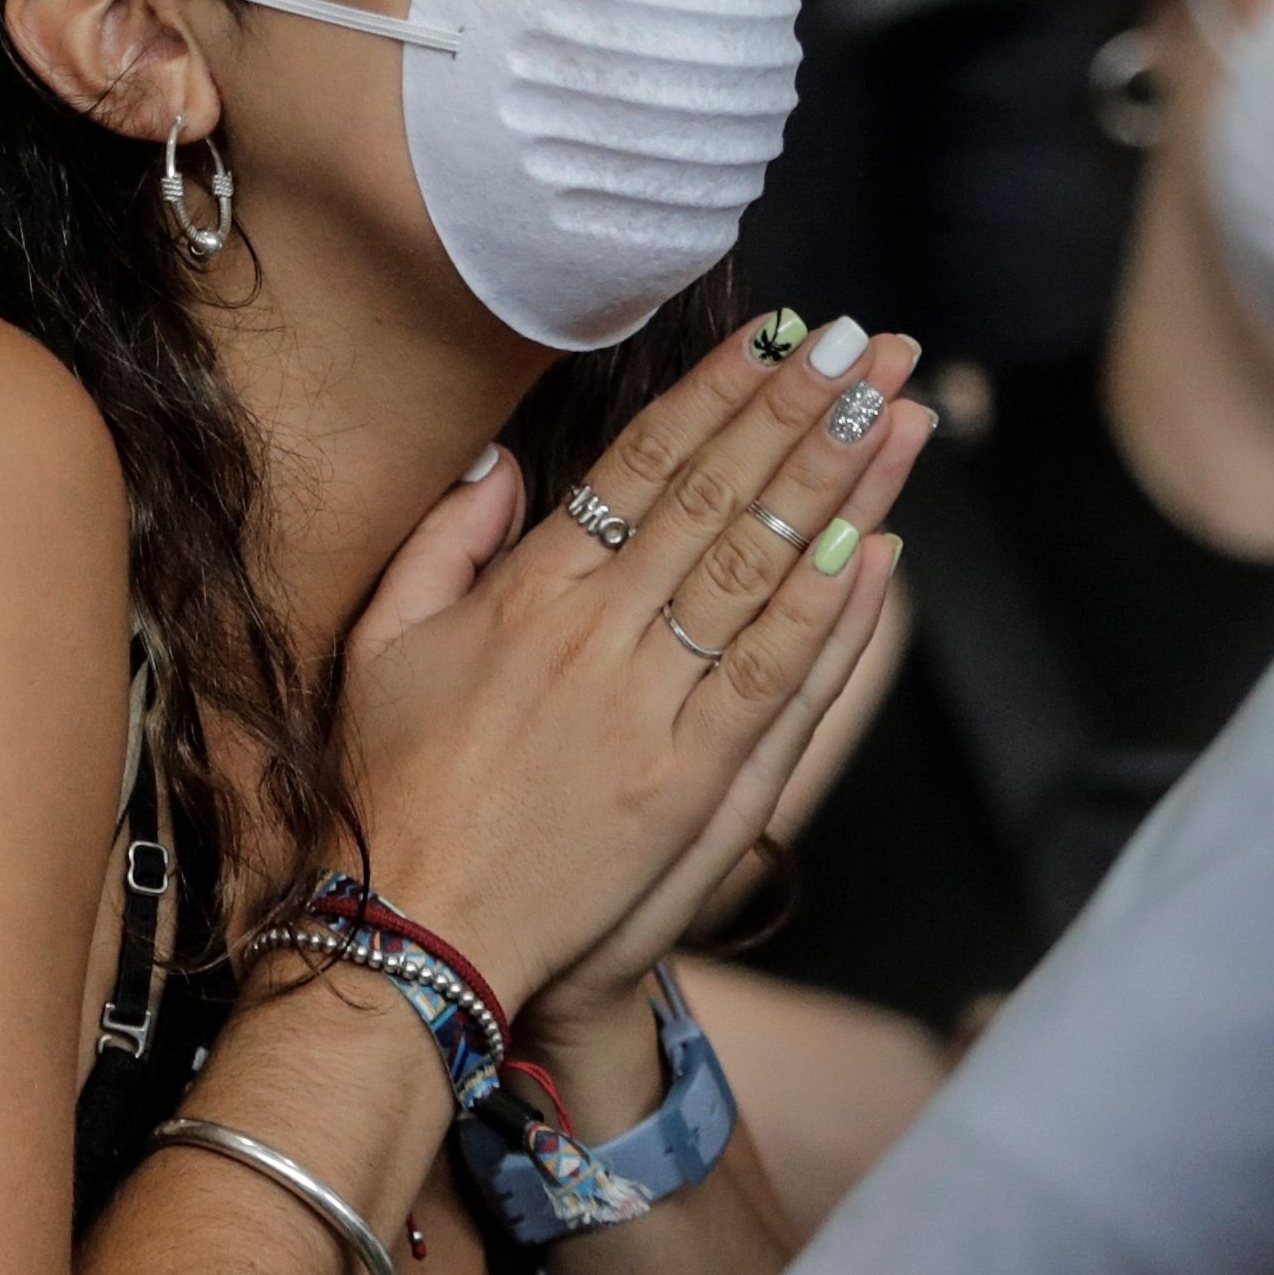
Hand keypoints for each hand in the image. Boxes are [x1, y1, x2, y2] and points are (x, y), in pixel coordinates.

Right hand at [333, 321, 933, 1038]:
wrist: (414, 936)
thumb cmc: (391, 792)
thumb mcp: (382, 644)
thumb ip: (442, 542)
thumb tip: (499, 461)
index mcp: (529, 592)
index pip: (645, 465)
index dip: (719, 394)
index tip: (780, 338)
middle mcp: (599, 636)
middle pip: (720, 499)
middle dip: (800, 413)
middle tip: (869, 345)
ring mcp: (651, 709)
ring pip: (761, 573)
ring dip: (835, 488)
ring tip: (891, 413)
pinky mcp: (689, 785)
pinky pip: (775, 681)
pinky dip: (829, 615)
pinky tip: (876, 551)